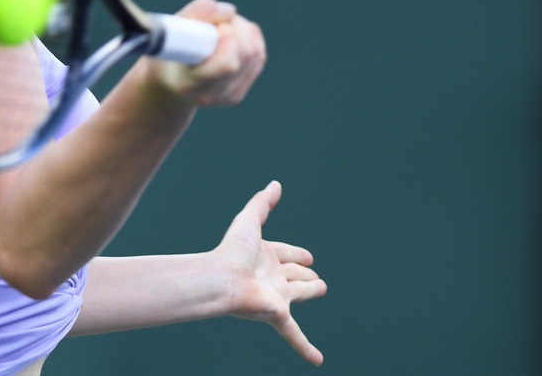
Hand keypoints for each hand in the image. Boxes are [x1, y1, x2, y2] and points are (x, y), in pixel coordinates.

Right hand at [150, 0, 266, 106]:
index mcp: (188, 83)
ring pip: (254, 52)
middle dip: (236, 27)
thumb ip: (196, 14)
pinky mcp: (239, 90)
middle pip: (246, 54)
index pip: (227, 65)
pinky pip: (258, 55)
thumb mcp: (169, 29)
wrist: (167, 82)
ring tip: (220, 27)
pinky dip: (249, 37)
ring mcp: (227, 96)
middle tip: (216, 22)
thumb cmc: (167, 51)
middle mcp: (210, 95)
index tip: (220, 26)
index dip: (229, 39)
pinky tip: (230, 35)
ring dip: (242, 29)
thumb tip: (230, 11)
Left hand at [215, 181, 326, 364]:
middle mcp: (272, 276)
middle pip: (293, 274)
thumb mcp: (250, 220)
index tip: (308, 257)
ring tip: (321, 289)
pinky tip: (316, 361)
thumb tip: (275, 183)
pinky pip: (294, 335)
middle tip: (317, 279)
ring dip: (309, 292)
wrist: (221, 278)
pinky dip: (305, 348)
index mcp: (266, 255)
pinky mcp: (276, 313)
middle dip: (305, 275)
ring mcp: (275, 296)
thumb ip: (263, 203)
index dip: (297, 254)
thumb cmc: (231, 250)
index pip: (287, 254)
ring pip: (298, 294)